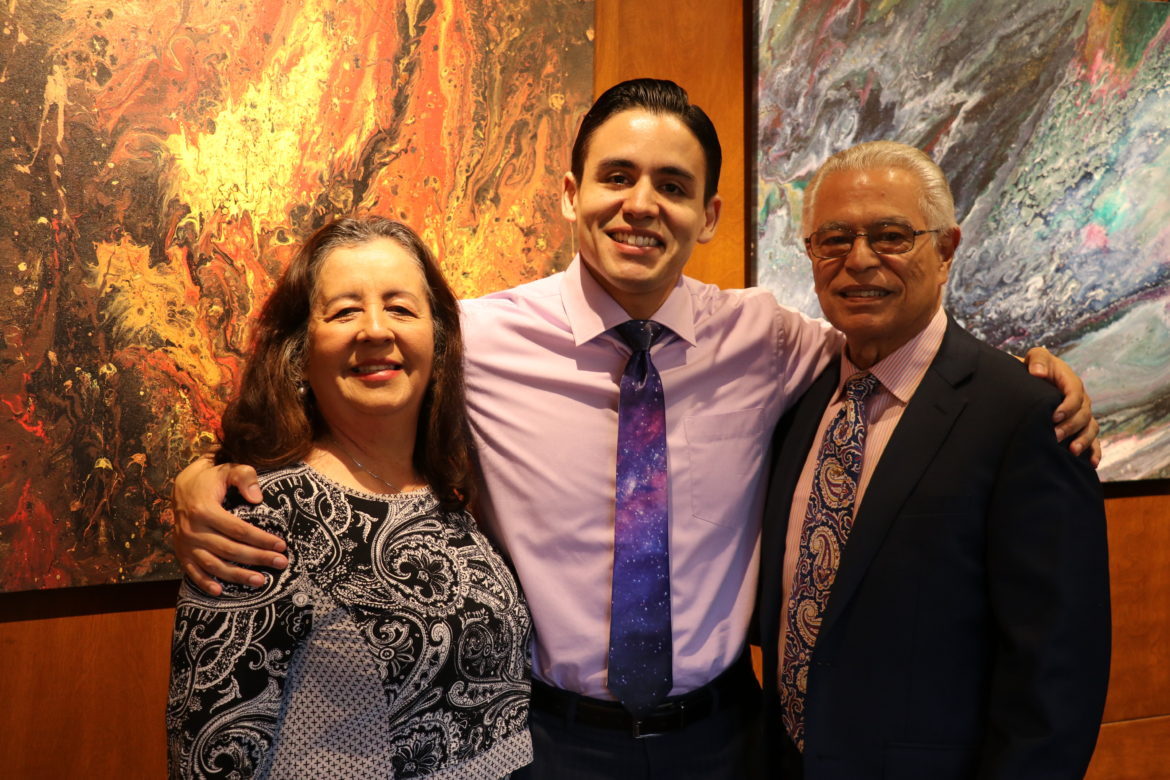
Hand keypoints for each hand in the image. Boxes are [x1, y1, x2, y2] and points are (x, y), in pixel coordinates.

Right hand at [171, 455, 287, 594]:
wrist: (182, 487)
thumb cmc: (212, 479)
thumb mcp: (227, 470)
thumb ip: (244, 477)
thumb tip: (258, 499)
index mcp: (204, 510)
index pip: (238, 530)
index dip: (261, 538)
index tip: (281, 545)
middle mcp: (193, 530)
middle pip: (230, 549)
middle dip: (257, 558)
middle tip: (281, 563)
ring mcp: (186, 544)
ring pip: (213, 565)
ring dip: (237, 575)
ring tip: (260, 581)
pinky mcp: (181, 552)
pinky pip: (192, 572)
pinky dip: (204, 583)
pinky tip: (220, 592)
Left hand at [1023, 347, 1101, 466]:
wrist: (1030, 381)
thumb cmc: (1032, 368)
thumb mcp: (1035, 358)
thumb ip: (1038, 359)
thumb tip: (1037, 372)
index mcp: (1071, 382)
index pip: (1076, 395)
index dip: (1068, 406)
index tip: (1053, 416)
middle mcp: (1081, 400)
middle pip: (1083, 415)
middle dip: (1070, 426)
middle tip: (1054, 436)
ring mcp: (1082, 415)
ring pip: (1090, 428)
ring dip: (1083, 440)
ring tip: (1072, 451)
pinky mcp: (1080, 428)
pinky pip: (1093, 441)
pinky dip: (1094, 451)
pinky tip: (1090, 463)